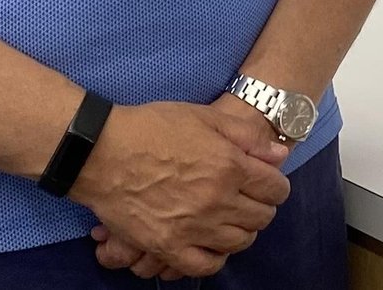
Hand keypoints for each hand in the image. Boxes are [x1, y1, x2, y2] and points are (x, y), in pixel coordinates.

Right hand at [70, 99, 292, 277]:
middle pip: (261, 217)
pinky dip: (215, 258)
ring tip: (230, 219)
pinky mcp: (168, 247)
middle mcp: (217, 201)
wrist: (103, 152)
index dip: (275, 184)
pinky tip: (211, 245)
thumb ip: (247, 137)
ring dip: (241, 231)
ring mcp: (193, 228)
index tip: (265, 181)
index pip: (275, 188)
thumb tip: (279, 155)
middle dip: (261, 206)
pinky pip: (205, 266)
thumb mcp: (205, 116)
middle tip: (247, 198)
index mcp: (230, 166)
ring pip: (239, 242)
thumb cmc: (152, 127)